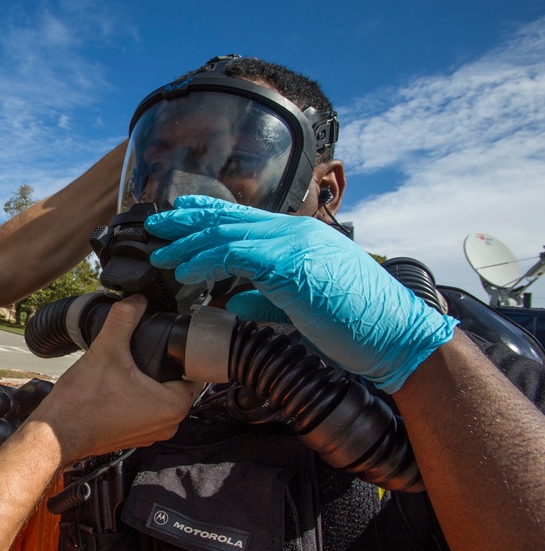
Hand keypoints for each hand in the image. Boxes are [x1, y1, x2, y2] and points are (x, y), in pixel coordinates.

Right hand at [28, 295, 199, 462]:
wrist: (56, 433)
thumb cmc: (82, 403)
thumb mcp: (107, 350)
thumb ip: (124, 319)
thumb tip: (136, 301)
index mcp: (172, 406)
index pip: (193, 371)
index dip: (179, 353)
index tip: (164, 343)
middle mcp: (168, 425)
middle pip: (176, 383)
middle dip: (162, 366)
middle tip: (141, 351)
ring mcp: (150, 433)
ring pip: (160, 397)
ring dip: (148, 382)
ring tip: (127, 367)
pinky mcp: (134, 436)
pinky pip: (145, 410)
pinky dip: (136, 397)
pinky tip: (116, 386)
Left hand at [145, 196, 457, 392]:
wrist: (396, 336)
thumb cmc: (355, 325)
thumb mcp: (300, 307)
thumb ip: (265, 297)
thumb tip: (231, 299)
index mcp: (299, 237)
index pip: (243, 218)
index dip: (206, 214)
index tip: (177, 216)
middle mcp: (295, 232)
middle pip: (228, 218)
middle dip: (186, 221)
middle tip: (153, 225)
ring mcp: (295, 244)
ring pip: (227, 233)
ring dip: (189, 243)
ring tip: (160, 254)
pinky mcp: (292, 264)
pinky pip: (237, 255)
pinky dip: (207, 261)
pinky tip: (187, 271)